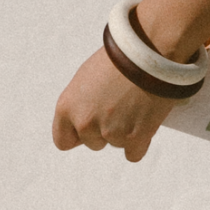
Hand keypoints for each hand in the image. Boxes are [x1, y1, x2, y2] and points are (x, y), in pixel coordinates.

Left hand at [53, 46, 175, 161]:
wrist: (147, 55)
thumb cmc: (118, 60)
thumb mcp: (86, 80)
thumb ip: (81, 104)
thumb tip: (88, 122)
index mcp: (67, 107)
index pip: (62, 140)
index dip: (77, 135)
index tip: (90, 127)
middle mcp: (85, 123)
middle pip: (93, 143)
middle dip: (105, 132)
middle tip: (119, 109)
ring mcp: (110, 133)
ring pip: (116, 145)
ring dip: (125, 133)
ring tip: (134, 107)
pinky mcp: (134, 140)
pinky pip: (134, 154)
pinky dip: (140, 142)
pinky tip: (144, 122)